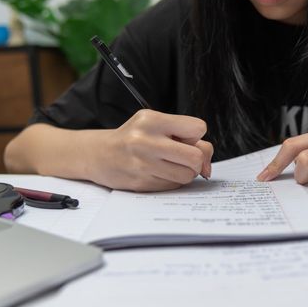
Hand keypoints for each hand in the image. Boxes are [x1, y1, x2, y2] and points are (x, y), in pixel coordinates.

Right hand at [89, 109, 212, 191]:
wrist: (101, 155)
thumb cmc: (135, 137)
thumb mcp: (157, 124)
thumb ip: (187, 136)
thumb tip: (206, 165)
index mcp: (152, 121)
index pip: (198, 128)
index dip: (196, 135)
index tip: (184, 137)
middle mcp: (146, 142)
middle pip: (196, 156)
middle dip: (196, 159)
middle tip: (183, 156)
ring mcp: (143, 165)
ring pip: (187, 175)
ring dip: (185, 172)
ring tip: (170, 164)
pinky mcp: (142, 184)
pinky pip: (174, 186)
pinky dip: (172, 180)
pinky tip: (159, 172)